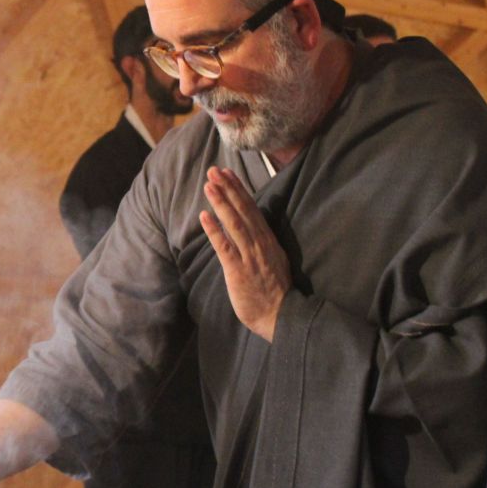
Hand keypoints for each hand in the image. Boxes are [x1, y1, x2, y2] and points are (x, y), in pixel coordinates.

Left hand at [201, 166, 289, 340]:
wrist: (282, 316)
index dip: (239, 190)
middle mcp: (260, 244)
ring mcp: (250, 256)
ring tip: (209, 185)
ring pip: (234, 224)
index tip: (228, 173)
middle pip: (243, 211)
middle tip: (214, 170)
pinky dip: (214, 230)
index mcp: (268, 240)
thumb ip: (262, 243)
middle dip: (228, 189)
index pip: (252, 209)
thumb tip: (251, 228)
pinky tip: (204, 216)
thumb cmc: (275, 292)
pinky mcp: (238, 270)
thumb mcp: (273, 260)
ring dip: (221, 203)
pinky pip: (225, 247)